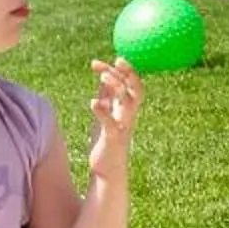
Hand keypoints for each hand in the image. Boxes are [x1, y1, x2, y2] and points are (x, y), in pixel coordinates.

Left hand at [85, 58, 141, 184]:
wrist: (107, 170)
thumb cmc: (106, 141)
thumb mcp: (106, 113)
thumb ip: (107, 95)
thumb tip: (104, 73)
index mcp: (127, 110)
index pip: (133, 86)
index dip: (127, 71)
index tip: (115, 58)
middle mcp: (129, 117)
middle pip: (135, 91)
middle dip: (128, 75)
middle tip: (116, 61)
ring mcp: (123, 128)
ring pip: (128, 104)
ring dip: (117, 87)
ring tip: (103, 76)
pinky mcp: (113, 139)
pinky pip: (110, 123)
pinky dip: (103, 112)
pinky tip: (93, 102)